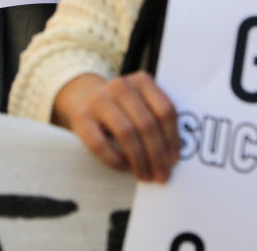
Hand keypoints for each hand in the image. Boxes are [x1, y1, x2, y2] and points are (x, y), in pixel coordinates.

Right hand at [53, 72, 179, 181]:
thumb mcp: (141, 103)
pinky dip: (117, 160)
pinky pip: (102, 145)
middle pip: (147, 124)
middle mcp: (121, 86)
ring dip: (140, 160)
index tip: (174, 160)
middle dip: (157, 155)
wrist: (84, 98)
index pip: (165, 111)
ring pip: (126, 133)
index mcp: (142, 80)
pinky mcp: (82, 118)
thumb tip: (172, 157)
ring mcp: (99, 100)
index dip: (172, 138)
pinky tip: (126, 168)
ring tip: (145, 175)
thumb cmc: (123, 108)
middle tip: (162, 176)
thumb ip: (157, 119)